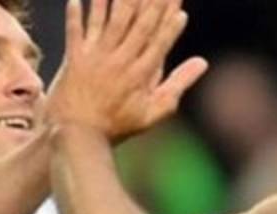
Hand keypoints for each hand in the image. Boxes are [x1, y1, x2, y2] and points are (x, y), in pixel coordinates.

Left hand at [47, 0, 208, 139]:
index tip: (179, 5)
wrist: (78, 136)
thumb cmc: (117, 127)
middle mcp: (120, 60)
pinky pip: (75, 30)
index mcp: (141, 73)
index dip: (170, 21)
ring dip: (117, 0)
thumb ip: (178, 84)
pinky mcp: (74, 58)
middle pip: (139, 24)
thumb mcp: (154, 112)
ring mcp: (96, 58)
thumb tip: (202, 63)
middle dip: (152, 2)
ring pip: (110, 21)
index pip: (160, 40)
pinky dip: (76, 13)